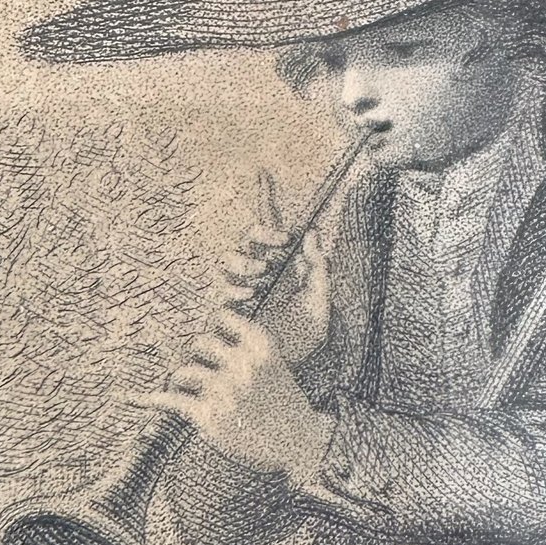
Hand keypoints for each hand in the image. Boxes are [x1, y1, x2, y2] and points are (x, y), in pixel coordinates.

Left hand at [127, 312, 332, 484]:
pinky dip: (151, 399)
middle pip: (199, 343)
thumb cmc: (283, 401)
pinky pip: (172, 400)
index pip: (222, 319)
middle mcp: (242, 364)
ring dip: (182, 380)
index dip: (211, 325)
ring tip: (189, 389)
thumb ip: (246, 347)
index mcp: (261, 346)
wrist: (297, 441)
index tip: (204, 332)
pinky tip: (134, 398)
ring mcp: (225, 389)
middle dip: (196, 355)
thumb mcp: (274, 365)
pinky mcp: (208, 415)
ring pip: (184, 371)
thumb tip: (204, 331)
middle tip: (196, 366)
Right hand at [216, 171, 331, 366]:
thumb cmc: (305, 339)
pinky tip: (249, 298)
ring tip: (262, 276)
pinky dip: (235, 287)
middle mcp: (261, 272)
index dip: (266, 198)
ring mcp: (243, 289)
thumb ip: (319, 270)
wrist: (287, 372)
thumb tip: (313, 235)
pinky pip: (224, 287)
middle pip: (249, 236)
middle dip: (262, 234)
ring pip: (232, 258)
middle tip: (279, 243)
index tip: (263, 172)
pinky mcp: (229, 309)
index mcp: (285, 265)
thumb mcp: (321, 303)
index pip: (275, 226)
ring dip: (246, 262)